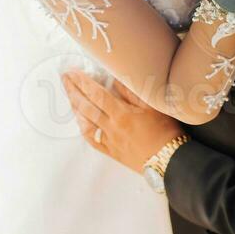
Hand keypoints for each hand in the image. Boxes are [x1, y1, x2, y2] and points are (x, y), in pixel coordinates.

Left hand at [62, 71, 182, 173]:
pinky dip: (84, 129)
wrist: (169, 161)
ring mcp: (110, 141)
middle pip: (86, 106)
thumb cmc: (165, 132)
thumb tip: (115, 79)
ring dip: (75, 108)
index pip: (96, 94)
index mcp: (121, 114)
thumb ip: (132, 91)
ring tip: (69, 95)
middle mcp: (111, 128)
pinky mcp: (112, 152)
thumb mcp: (153, 105)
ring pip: (86, 123)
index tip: (73, 72)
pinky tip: (79, 121)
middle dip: (73, 90)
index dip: (83, 82)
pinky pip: (92, 140)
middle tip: (64, 78)